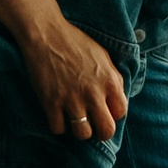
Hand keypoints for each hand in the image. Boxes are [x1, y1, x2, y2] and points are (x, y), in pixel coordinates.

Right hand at [19, 15, 128, 144]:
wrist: (46, 33)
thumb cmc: (75, 42)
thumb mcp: (103, 56)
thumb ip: (112, 78)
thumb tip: (117, 98)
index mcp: (109, 81)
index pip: (121, 112)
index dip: (113, 113)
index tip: (105, 111)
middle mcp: (93, 93)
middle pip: (106, 130)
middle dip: (101, 132)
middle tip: (94, 126)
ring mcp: (72, 100)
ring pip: (82, 134)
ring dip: (80, 130)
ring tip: (75, 121)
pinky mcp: (51, 103)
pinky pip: (58, 129)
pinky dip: (58, 125)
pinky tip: (57, 114)